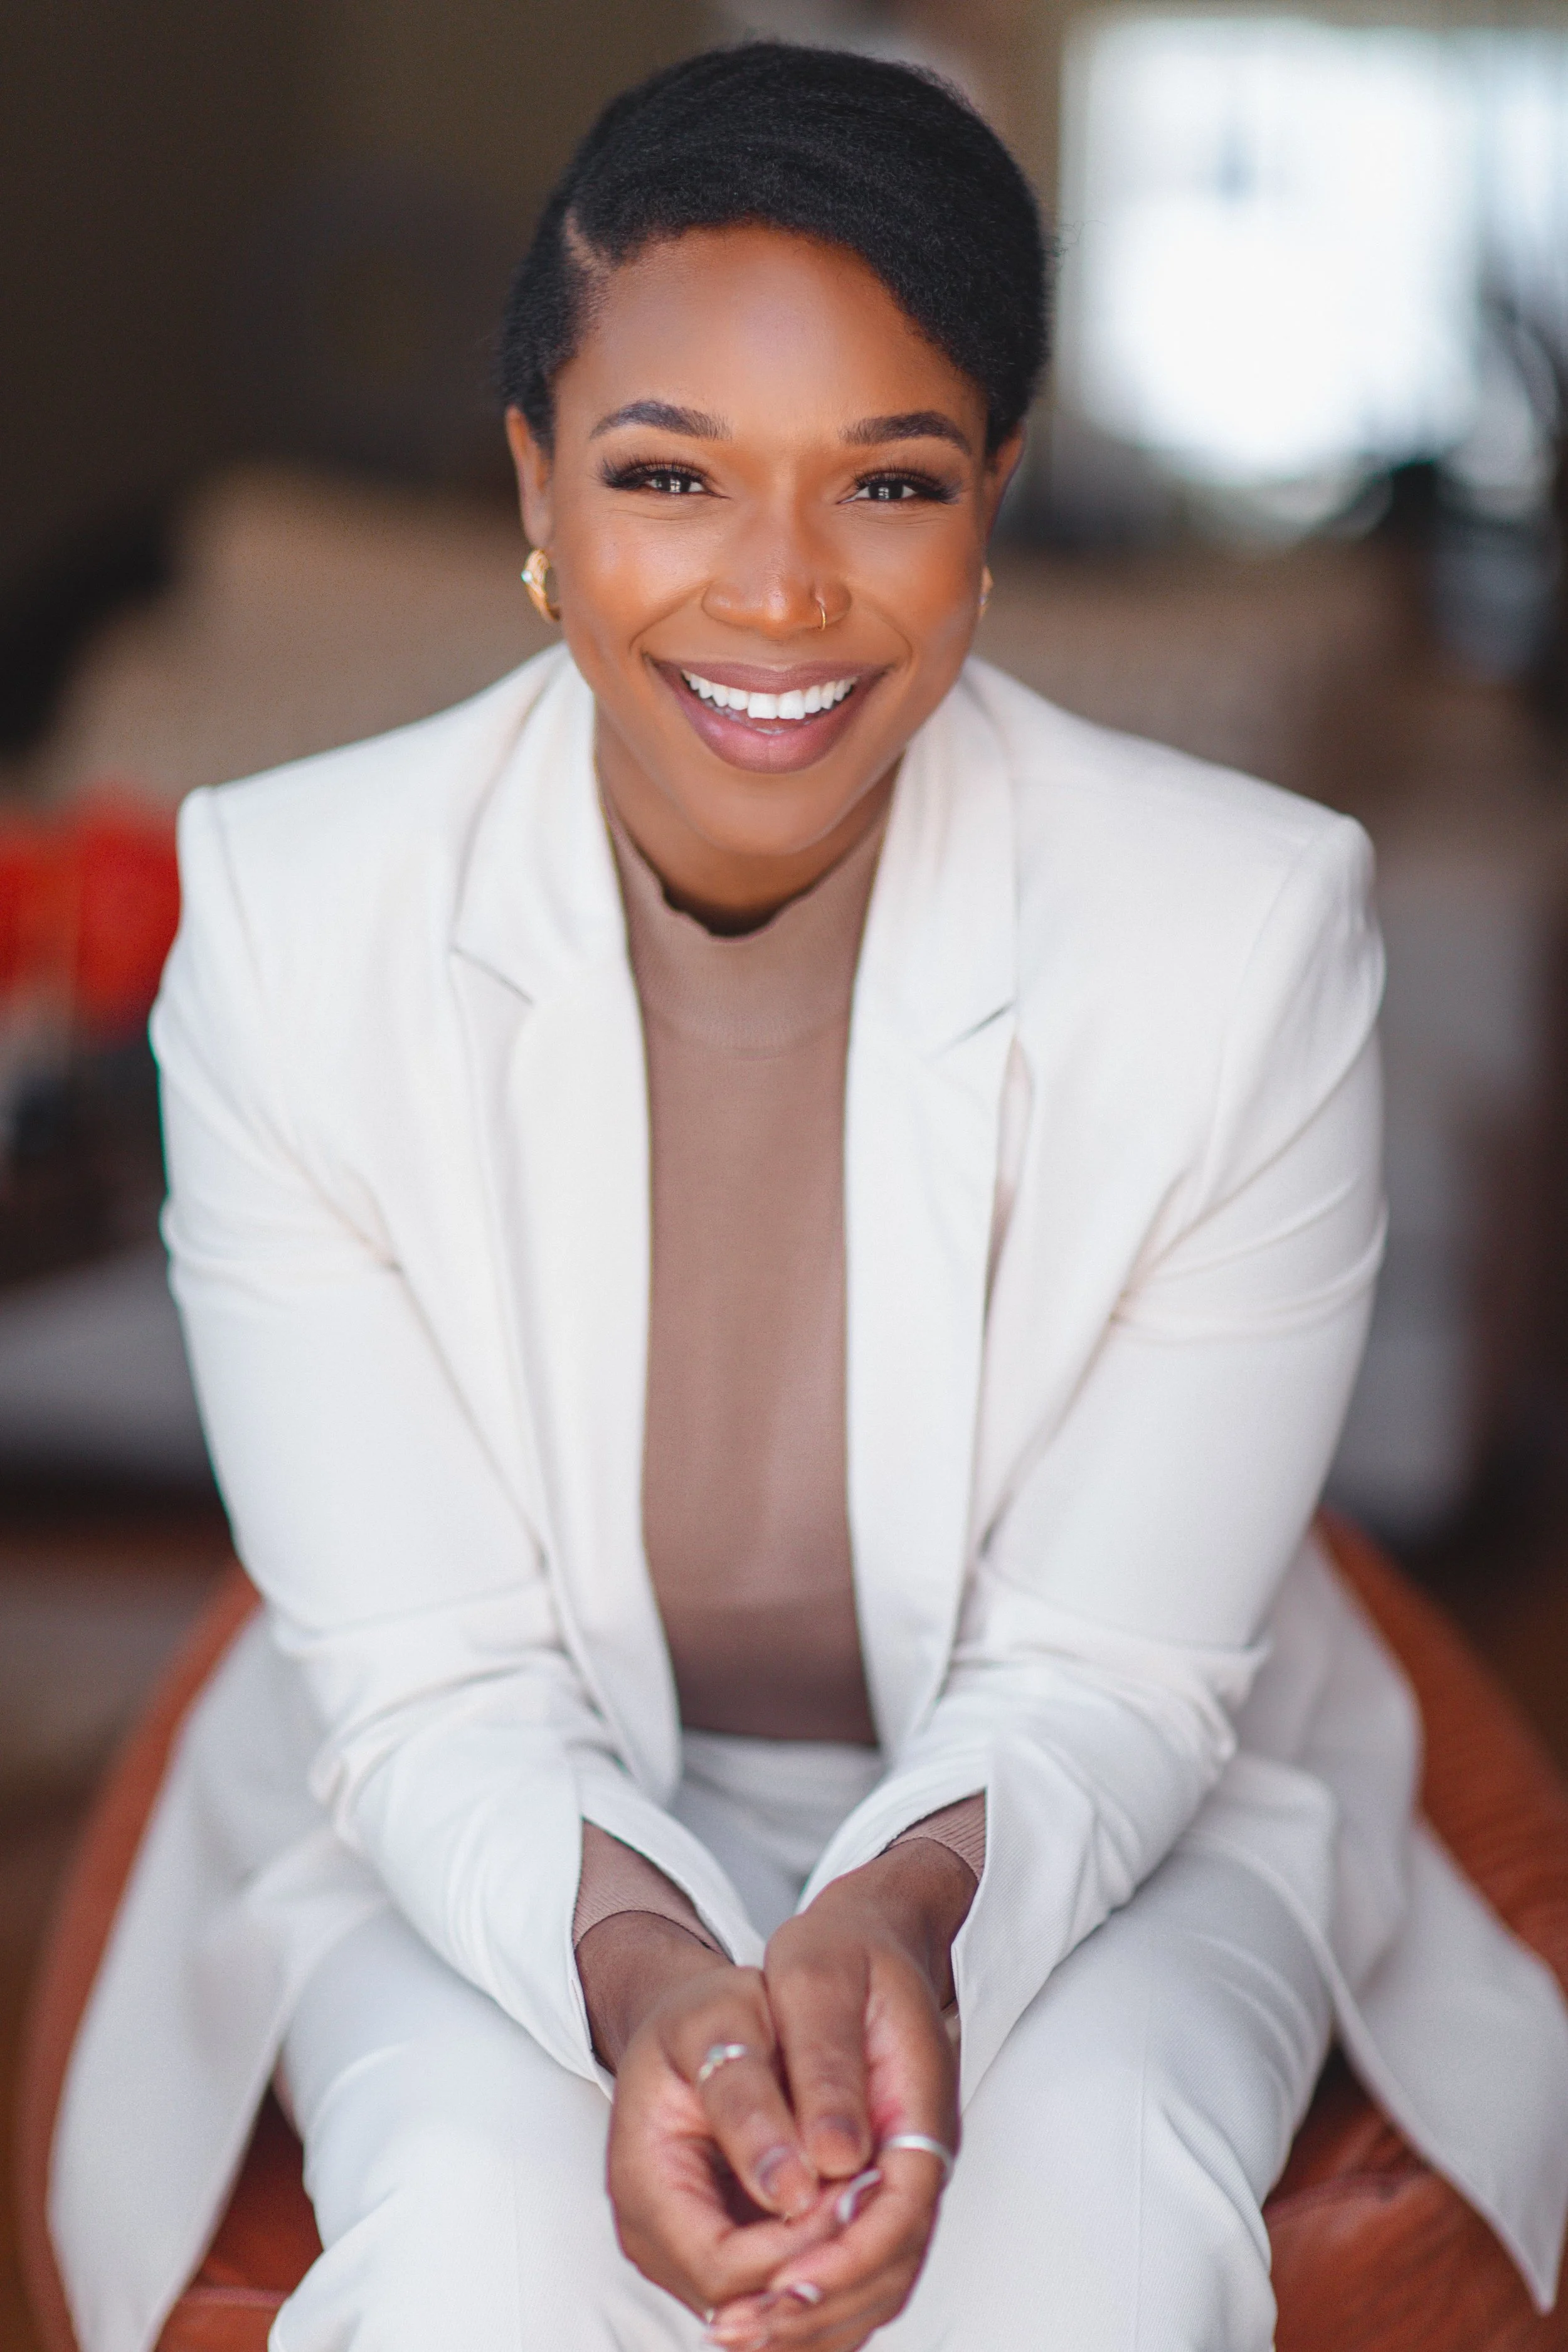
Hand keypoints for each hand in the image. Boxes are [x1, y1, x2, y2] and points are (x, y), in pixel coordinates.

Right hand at [584, 1915, 842, 2317]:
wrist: (693, 2023)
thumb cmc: (705, 2014)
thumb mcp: (721, 2025)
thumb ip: (749, 2104)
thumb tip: (792, 2188)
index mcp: (643, 2187)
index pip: (727, 2269)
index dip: (801, 2243)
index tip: (857, 2185)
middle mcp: (657, 2244)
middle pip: (754, 2305)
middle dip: (825, 2257)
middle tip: (877, 2188)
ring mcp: (686, 2260)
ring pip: (774, 2312)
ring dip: (833, 2267)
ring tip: (870, 2193)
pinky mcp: (723, 2258)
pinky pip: (782, 2292)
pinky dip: (828, 2264)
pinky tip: (859, 2210)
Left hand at [707, 1838, 971, 2351]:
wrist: (866, 1939)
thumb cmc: (840, 1953)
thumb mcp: (819, 1980)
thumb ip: (826, 2065)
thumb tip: (833, 2160)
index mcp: (917, 2107)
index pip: (897, 2211)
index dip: (841, 2260)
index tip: (777, 2288)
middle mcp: (918, 2157)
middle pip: (890, 2265)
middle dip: (817, 2309)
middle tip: (738, 2330)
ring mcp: (900, 2177)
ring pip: (874, 2279)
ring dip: (810, 2317)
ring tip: (734, 2332)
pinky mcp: (871, 2185)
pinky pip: (854, 2265)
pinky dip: (809, 2298)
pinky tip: (753, 2309)